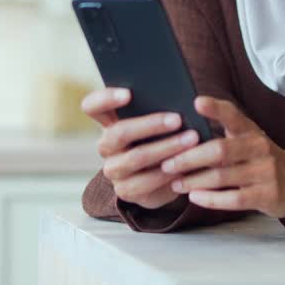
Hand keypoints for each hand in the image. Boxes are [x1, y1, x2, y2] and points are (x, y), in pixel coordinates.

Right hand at [81, 87, 201, 209]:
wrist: (162, 176)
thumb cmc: (161, 137)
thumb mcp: (157, 122)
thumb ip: (158, 108)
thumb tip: (178, 97)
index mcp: (109, 121)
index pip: (93, 106)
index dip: (106, 99)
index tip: (128, 94)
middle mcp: (106, 145)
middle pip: (118, 132)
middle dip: (150, 125)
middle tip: (177, 119)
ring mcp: (112, 169)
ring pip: (135, 158)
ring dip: (166, 148)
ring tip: (191, 140)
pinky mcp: (124, 190)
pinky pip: (145, 182)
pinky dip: (168, 172)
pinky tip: (185, 165)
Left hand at [161, 96, 284, 218]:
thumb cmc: (260, 159)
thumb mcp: (248, 140)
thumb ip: (223, 134)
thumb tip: (183, 131)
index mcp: (251, 131)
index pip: (233, 115)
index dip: (216, 108)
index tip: (196, 102)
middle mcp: (260, 148)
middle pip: (220, 151)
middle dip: (190, 158)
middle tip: (167, 163)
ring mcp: (265, 172)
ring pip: (222, 177)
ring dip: (195, 181)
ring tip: (176, 183)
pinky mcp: (267, 195)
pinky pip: (234, 199)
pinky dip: (211, 199)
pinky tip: (195, 197)